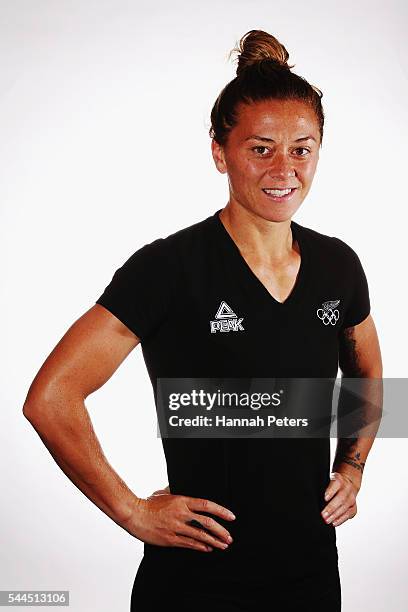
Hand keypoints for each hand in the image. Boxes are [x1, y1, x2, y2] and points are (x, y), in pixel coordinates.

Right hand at [120, 491, 235, 552]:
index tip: (231, 517)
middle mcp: (181, 514)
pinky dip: (200, 546)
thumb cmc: (148, 503)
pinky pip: (189, 543)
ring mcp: (176, 527)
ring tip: (223, 545)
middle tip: (229, 537)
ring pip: (200, 535)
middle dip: (221, 531)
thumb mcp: (165, 493)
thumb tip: (182, 489)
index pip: (206, 505)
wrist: (134, 514)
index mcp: (181, 501)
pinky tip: (207, 548)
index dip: (221, 511)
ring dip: (214, 541)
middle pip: (206, 522)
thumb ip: (176, 492)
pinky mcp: (170, 539)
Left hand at [321, 471, 359, 526]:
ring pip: (345, 507)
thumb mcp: (327, 481)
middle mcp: (347, 488)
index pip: (336, 484)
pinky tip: (334, 523)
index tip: (325, 498)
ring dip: (335, 515)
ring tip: (327, 520)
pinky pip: (349, 514)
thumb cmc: (332, 484)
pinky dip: (341, 519)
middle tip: (323, 515)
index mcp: (339, 479)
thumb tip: (314, 498)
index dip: (331, 491)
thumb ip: (322, 487)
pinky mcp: (354, 506)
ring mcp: (352, 498)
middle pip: (341, 498)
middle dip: (332, 507)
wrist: (347, 483)